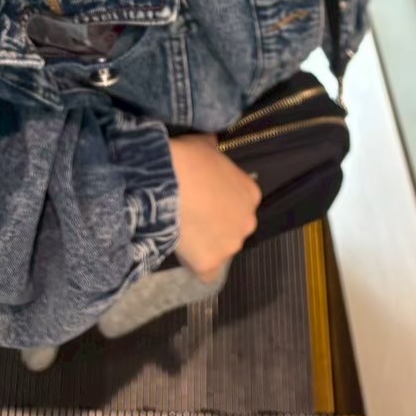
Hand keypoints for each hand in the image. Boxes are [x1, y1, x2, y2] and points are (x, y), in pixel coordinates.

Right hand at [168, 134, 261, 281]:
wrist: (165, 182)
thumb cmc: (188, 158)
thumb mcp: (205, 144)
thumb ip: (215, 151)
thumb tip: (212, 145)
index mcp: (251, 193)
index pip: (240, 202)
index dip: (220, 200)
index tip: (202, 196)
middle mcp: (247, 222)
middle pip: (233, 228)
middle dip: (216, 224)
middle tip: (191, 214)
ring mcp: (230, 246)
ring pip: (219, 249)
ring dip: (205, 244)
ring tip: (181, 230)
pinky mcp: (210, 265)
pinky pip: (205, 272)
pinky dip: (196, 265)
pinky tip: (182, 251)